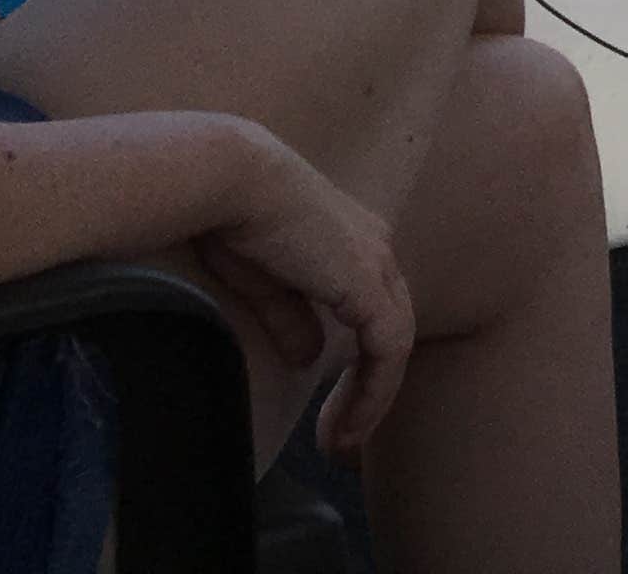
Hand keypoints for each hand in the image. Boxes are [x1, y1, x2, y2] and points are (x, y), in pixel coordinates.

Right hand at [189, 125, 415, 457]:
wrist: (234, 183)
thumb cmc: (236, 219)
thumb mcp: (265, 282)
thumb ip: (292, 318)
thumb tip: (310, 356)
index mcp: (353, 240)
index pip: (373, 305)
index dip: (359, 359)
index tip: (332, 407)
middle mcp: (375, 248)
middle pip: (390, 327)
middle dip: (370, 387)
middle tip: (342, 438)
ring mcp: (376, 264)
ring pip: (393, 344)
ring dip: (371, 399)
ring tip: (342, 444)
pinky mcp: (367, 285)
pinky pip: (388, 349)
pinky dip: (374, 392)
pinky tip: (350, 426)